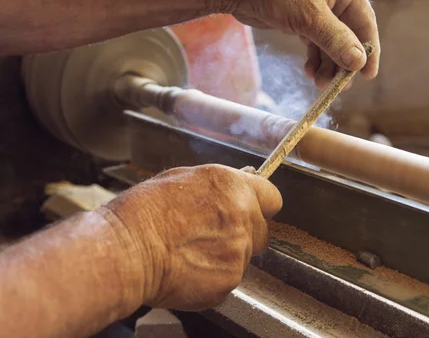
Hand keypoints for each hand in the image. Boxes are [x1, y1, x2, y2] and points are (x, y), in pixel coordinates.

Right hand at [99, 164, 281, 310]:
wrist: (126, 250)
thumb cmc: (143, 213)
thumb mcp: (181, 179)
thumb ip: (218, 185)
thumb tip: (235, 185)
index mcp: (233, 187)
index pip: (272, 197)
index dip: (260, 206)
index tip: (252, 212)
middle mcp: (243, 216)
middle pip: (262, 230)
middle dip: (246, 234)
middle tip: (215, 236)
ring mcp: (239, 250)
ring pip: (245, 256)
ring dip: (227, 256)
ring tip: (193, 253)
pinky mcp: (230, 279)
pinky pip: (229, 278)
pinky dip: (214, 277)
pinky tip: (189, 268)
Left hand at [232, 0, 379, 87]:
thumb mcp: (310, 17)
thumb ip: (336, 40)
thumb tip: (359, 62)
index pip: (364, 21)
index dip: (368, 49)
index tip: (368, 75)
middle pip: (347, 35)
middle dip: (342, 61)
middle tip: (339, 86)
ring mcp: (316, 6)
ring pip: (330, 42)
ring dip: (327, 64)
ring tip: (320, 84)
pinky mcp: (300, 17)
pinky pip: (315, 42)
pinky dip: (314, 58)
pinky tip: (310, 72)